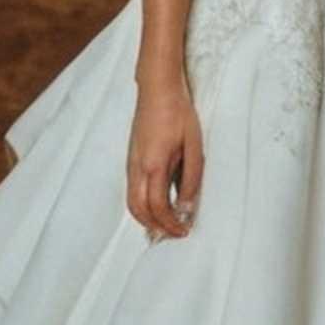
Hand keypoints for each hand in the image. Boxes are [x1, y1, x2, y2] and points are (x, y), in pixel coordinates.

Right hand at [127, 76, 203, 239]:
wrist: (157, 90)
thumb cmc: (178, 113)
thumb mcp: (194, 146)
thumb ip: (191, 178)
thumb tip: (187, 205)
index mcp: (153, 165)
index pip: (157, 207)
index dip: (170, 223)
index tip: (183, 230)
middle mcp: (137, 167)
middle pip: (138, 210)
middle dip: (154, 227)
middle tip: (173, 234)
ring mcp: (131, 163)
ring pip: (131, 202)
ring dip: (146, 218)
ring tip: (165, 225)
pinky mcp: (131, 158)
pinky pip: (132, 190)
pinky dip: (141, 205)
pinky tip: (157, 206)